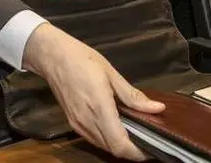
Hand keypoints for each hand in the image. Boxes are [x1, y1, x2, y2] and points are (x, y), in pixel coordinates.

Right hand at [23, 24, 164, 159]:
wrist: (53, 57)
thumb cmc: (83, 59)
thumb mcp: (111, 73)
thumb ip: (133, 96)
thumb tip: (157, 108)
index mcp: (99, 106)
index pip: (119, 143)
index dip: (136, 152)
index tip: (152, 149)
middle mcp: (87, 120)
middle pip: (112, 149)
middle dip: (131, 151)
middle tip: (147, 140)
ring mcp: (78, 124)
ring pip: (103, 146)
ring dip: (119, 146)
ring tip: (134, 134)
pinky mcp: (73, 123)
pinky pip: (94, 139)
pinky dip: (107, 140)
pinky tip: (116, 128)